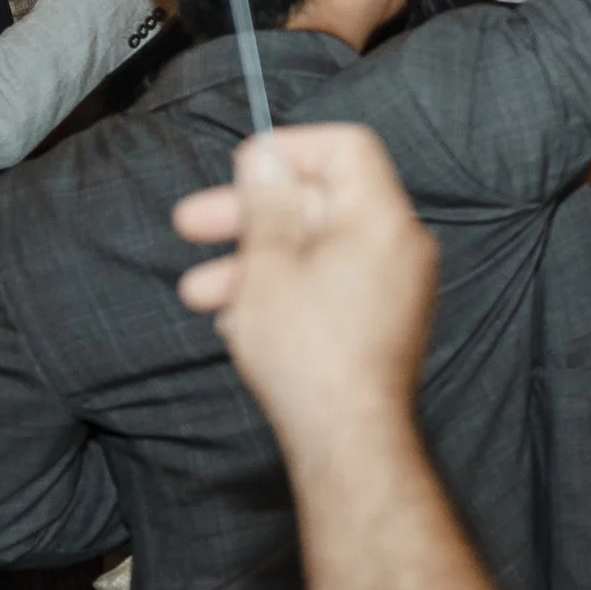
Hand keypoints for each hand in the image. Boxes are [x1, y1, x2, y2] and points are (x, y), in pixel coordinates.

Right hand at [173, 125, 439, 444]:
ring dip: (254, 263)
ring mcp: (395, 285)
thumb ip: (267, 205)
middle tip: (191, 224)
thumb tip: (265, 157)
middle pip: (322, 202)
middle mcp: (399, 244)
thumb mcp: (269, 268)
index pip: (346, 149)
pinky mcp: (382, 321)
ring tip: (198, 292)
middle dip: (251, 214)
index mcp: (382, 217)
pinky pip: (330, 286)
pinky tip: (237, 322)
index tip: (241, 167)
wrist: (349, 440)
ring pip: (317, 251)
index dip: (290, 150)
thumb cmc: (310, 354)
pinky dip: (284, 292)